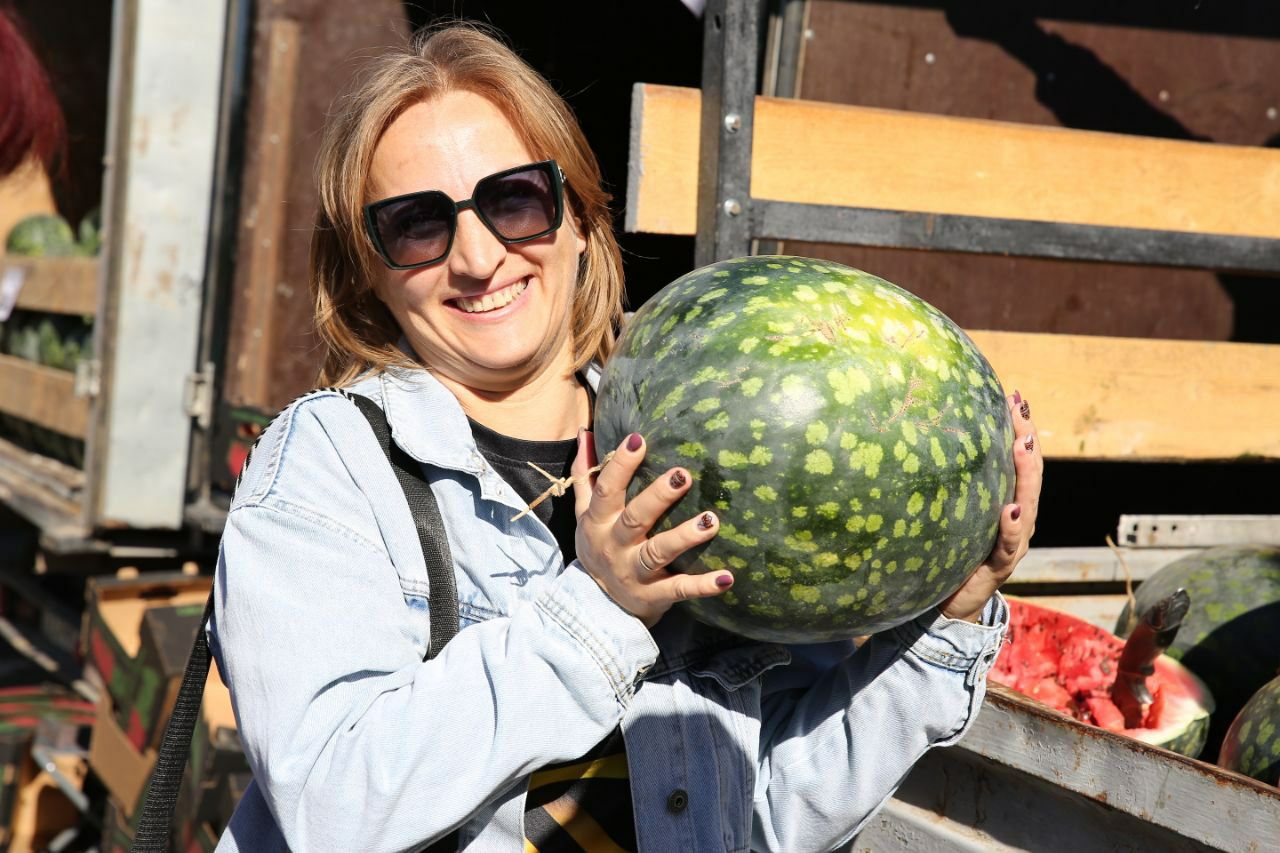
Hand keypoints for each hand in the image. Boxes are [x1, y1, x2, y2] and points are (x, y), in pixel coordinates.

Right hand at [571, 430, 732, 626]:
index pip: (607, 490)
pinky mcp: (654, 596)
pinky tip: (727, 578)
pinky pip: (679, 590)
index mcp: (598, 522)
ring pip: (658, 553)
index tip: (639, 440)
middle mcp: (615, 546)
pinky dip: (702, 586)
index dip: (621, 465)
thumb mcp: (585, 513)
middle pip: (636, 518)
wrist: (597, 605)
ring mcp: (634, 573)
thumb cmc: (599, 546)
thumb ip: (586, 476)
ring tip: (711, 521)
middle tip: (684, 475)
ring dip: (685, 537)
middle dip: (659, 497)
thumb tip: (585, 433)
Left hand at [939, 391, 1041, 621]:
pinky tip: (1011, 508)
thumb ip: (948, 484)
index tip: (1014, 396)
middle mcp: (1017, 521)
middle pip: (1031, 476)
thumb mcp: (949, 513)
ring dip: (1026, 474)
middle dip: (1028, 441)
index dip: (1020, 429)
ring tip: (1023, 446)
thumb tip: (921, 440)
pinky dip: (1012, 527)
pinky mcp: (1000, 568)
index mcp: (1007, 503)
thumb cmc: (945, 554)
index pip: (1020, 461)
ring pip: (1028, 504)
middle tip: (1021, 410)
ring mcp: (1012, 544)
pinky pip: (1009, 545)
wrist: (946, 606)